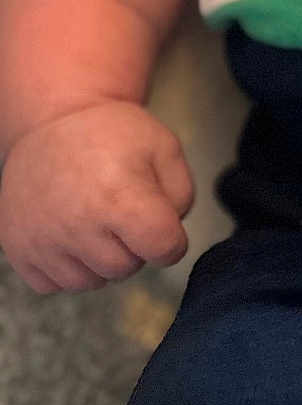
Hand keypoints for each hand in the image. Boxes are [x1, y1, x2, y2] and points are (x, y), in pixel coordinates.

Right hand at [0, 101, 193, 293]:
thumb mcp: (164, 148)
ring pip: (91, 282)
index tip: (160, 221)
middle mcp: (78, 224)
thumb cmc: (111, 134)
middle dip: (133, 246)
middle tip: (120, 211)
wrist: (52, 121)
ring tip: (93, 218)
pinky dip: (66, 265)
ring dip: (99, 259)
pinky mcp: (17, 249)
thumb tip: (168, 240)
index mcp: (120, 197)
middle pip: (128, 268)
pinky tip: (68, 231)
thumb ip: (182, 198)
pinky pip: (54, 283)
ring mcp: (42, 239)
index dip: (171, 239)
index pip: (164, 250)